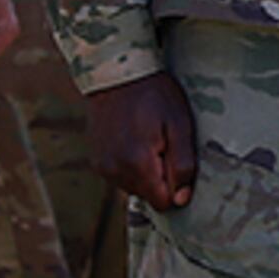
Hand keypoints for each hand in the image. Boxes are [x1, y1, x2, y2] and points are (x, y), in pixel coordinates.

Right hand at [86, 73, 198, 210]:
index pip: (162, 202)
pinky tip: (137, 140)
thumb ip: (182, 165)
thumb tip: (181, 200)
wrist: (117, 74)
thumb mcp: (180, 126)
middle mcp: (114, 170)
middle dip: (162, 178)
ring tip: (151, 139)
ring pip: (134, 187)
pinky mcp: (96, 160)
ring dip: (147, 172)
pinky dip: (132, 166)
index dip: (178, 188)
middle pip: (148, 195)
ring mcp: (102, 166)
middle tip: (166, 145)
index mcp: (137, 164)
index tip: (180, 163)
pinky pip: (121, 176)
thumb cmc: (155, 96)